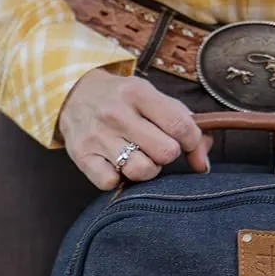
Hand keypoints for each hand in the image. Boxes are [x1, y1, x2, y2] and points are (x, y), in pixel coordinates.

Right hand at [58, 68, 211, 188]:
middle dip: (167, 154)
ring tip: (139, 157)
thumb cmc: (123, 100)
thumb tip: (202, 163)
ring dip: (147, 169)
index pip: (180, 125)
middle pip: (165, 152)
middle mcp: (116, 113)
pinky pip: (111, 183)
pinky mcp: (82, 156)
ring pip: (141, 171)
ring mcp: (97, 136)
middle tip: (157, 148)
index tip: (185, 141)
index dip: (191, 140)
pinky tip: (117, 165)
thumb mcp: (153, 99)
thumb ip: (184, 124)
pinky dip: (118, 179)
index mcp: (137, 93)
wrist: (72, 93)